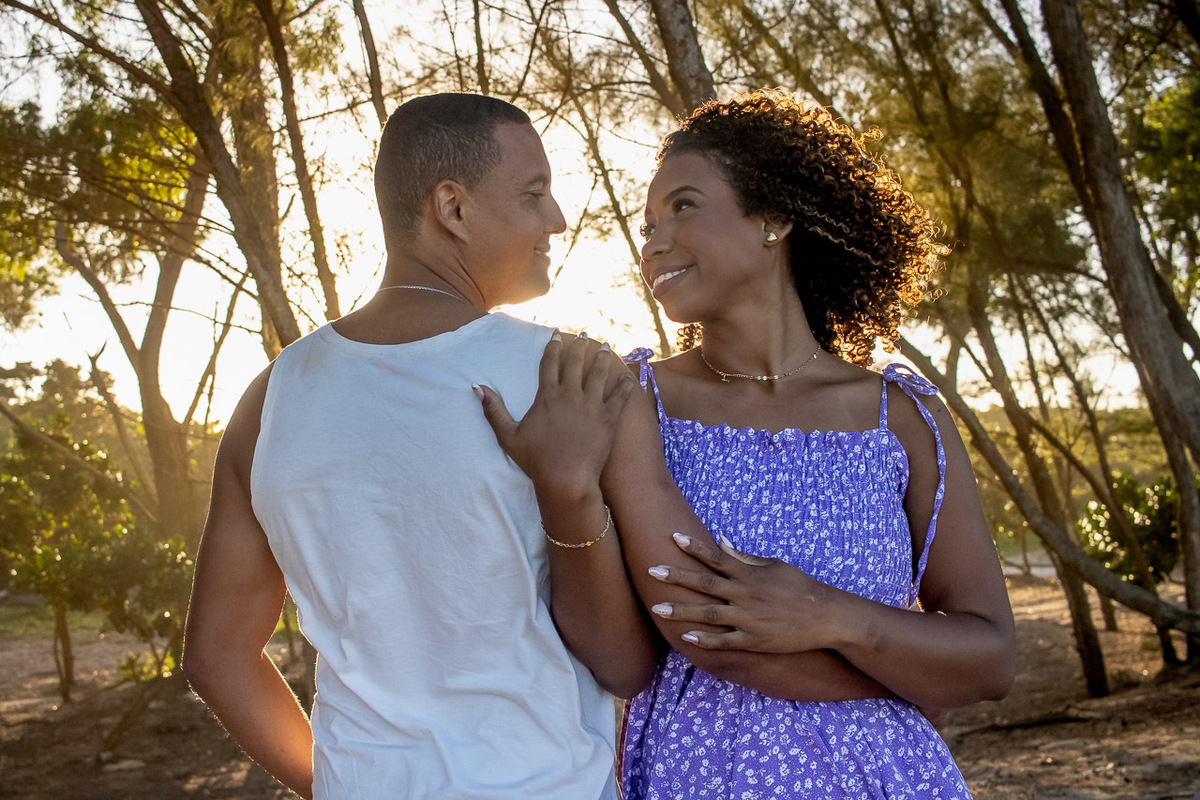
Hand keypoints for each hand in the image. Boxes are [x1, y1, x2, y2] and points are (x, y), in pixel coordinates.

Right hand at [476, 332, 635, 492]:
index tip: (557, 334)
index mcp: (547, 396)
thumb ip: (493, 410)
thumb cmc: (535, 460)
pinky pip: (621, 395)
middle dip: (580, 345)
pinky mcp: (609, 418)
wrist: (566, 480)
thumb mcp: (508, 436)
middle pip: (576, 362)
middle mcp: (570, 395)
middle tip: (586, 334)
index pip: (550, 363)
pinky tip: (628, 375)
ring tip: (606, 346)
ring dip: (602, 357)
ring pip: (599, 373)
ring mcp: (592, 405)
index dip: (553, 346)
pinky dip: (625, 383)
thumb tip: (477, 388)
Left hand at [647, 531, 841, 653]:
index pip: (716, 557)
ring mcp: (748, 618)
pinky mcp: (754, 640)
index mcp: (749, 574)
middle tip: (652, 571)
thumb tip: (720, 540)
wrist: (825, 617)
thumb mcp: (774, 565)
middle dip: (677, 577)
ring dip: (681, 611)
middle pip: (704, 584)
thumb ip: (744, 556)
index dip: (694, 548)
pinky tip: (685, 638)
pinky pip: (724, 641)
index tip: (673, 537)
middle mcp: (745, 594)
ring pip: (708, 614)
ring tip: (657, 608)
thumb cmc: (799, 587)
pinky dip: (705, 640)